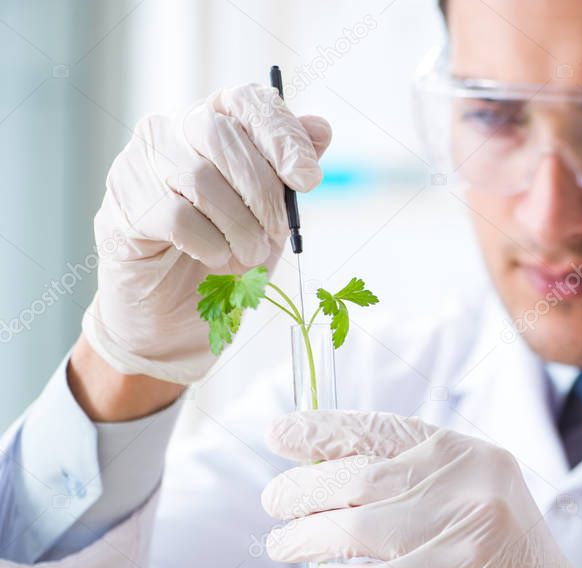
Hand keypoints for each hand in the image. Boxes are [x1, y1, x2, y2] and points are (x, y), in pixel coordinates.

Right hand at [83, 85, 331, 384]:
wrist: (176, 314)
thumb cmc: (226, 252)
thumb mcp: (272, 213)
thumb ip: (292, 170)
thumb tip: (320, 128)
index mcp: (214, 121)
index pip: (247, 101)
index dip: (282, 135)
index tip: (308, 179)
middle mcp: (170, 131)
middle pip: (222, 136)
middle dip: (263, 192)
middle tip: (277, 232)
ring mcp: (138, 165)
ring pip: (199, 179)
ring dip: (240, 227)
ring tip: (248, 255)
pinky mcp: (123, 207)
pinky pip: (176, 218)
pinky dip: (210, 245)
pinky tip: (215, 258)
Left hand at [261, 411, 581, 567]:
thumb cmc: (495, 557)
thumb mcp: (464, 496)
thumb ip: (405, 478)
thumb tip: (315, 464)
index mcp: (469, 454)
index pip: (382, 430)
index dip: (323, 430)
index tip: (279, 434)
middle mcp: (469, 486)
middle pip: (358, 478)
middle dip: (302, 489)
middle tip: (274, 500)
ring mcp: (461, 536)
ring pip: (352, 528)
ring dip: (303, 536)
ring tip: (283, 543)